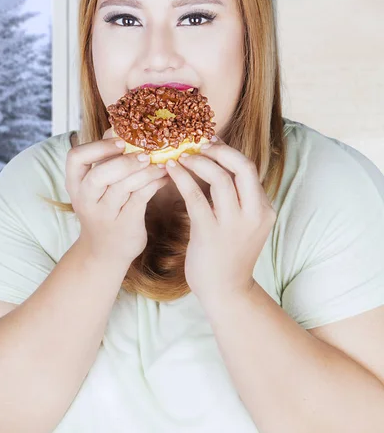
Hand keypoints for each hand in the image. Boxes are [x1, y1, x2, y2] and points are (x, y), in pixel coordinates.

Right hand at [65, 127, 167, 268]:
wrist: (104, 253)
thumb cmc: (104, 209)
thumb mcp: (96, 187)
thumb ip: (105, 161)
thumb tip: (120, 127)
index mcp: (75, 184)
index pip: (75, 158)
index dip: (97, 147)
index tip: (119, 141)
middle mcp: (86, 199)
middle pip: (99, 176)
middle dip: (123, 161)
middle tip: (144, 153)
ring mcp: (104, 214)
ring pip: (123, 187)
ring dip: (145, 171)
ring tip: (162, 162)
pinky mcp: (124, 225)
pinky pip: (140, 199)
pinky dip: (155, 184)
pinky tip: (165, 176)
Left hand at [165, 138, 276, 307]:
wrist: (226, 292)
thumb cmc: (228, 254)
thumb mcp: (242, 223)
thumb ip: (236, 197)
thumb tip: (215, 163)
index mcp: (264, 209)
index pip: (249, 169)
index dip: (228, 151)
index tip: (209, 141)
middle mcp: (255, 214)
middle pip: (243, 167)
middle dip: (219, 150)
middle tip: (198, 143)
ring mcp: (234, 225)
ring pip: (220, 179)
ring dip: (198, 162)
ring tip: (181, 155)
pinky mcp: (211, 233)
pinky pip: (196, 197)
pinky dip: (182, 179)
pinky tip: (171, 170)